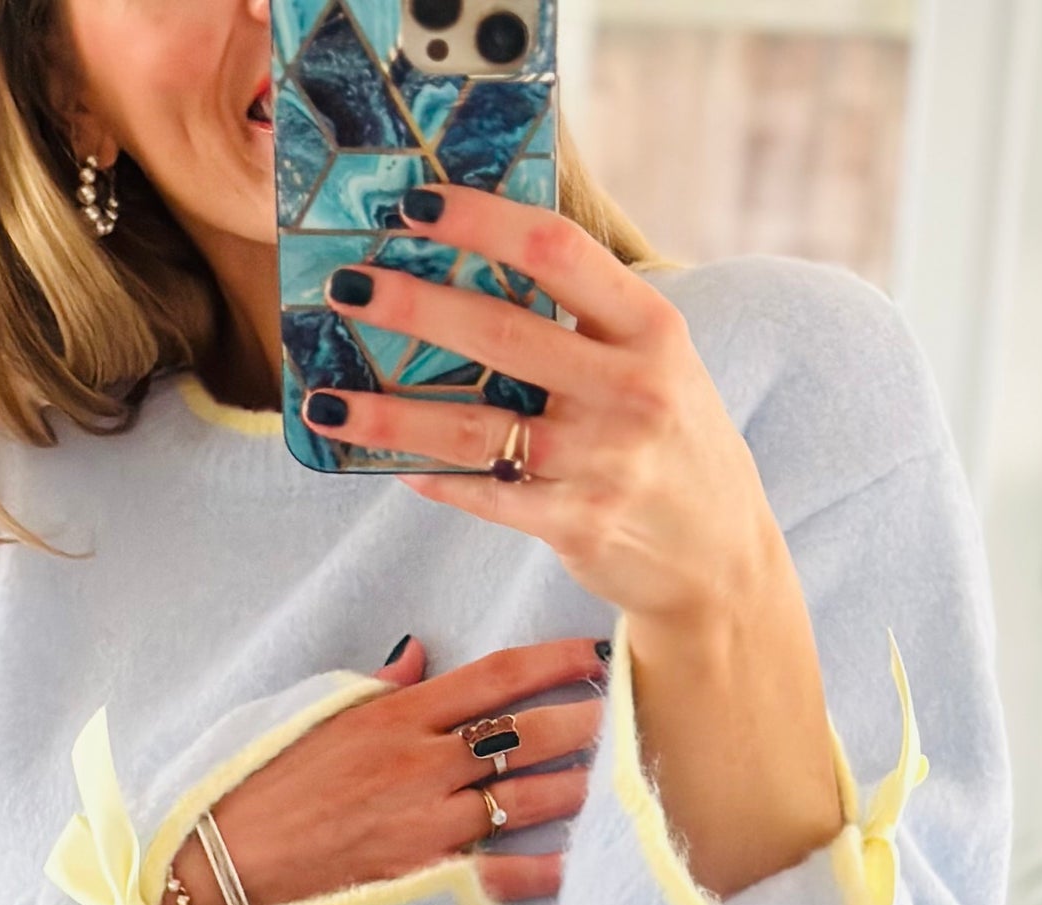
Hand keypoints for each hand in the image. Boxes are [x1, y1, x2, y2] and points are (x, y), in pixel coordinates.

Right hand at [166, 634, 603, 904]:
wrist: (223, 865)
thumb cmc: (262, 786)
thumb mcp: (315, 716)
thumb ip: (378, 688)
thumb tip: (416, 654)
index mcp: (399, 716)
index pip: (497, 678)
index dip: (555, 663)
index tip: (594, 655)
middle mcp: (424, 764)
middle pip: (531, 733)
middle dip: (588, 721)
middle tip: (631, 712)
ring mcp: (429, 823)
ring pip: (531, 798)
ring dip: (584, 787)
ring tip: (621, 776)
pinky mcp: (426, 878)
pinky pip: (506, 873)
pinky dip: (551, 871)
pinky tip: (585, 864)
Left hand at [300, 188, 844, 899]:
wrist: (719, 562)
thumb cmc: (673, 446)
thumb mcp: (658, 366)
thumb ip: (588, 320)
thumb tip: (475, 270)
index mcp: (652, 331)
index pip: (557, 252)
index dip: (482, 221)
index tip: (418, 204)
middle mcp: (632, 391)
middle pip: (502, 336)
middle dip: (414, 308)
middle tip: (347, 288)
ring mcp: (603, 462)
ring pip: (476, 428)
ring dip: (390, 414)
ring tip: (323, 398)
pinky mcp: (576, 525)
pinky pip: (485, 495)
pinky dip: (432, 477)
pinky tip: (385, 465)